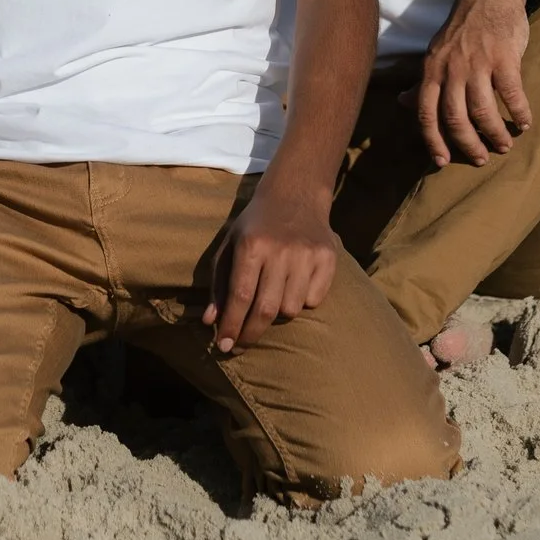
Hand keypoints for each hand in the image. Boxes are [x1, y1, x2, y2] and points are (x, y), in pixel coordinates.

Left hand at [202, 182, 338, 352]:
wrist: (295, 194)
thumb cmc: (255, 225)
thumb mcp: (230, 245)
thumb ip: (219, 284)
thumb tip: (210, 322)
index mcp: (252, 245)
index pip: (240, 296)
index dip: (231, 325)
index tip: (223, 346)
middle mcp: (281, 250)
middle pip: (265, 309)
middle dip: (250, 334)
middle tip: (241, 345)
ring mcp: (307, 255)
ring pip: (291, 309)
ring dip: (277, 313)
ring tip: (271, 299)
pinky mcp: (329, 258)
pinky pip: (314, 300)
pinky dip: (302, 301)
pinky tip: (294, 285)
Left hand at [411, 0, 531, 167]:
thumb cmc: (464, 28)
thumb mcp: (436, 52)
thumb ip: (422, 80)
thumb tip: (401, 103)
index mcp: (431, 69)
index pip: (425, 112)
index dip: (433, 140)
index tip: (442, 162)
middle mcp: (451, 68)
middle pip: (455, 118)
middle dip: (468, 144)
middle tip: (481, 158)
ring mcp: (478, 62)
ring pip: (482, 110)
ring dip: (495, 133)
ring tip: (505, 144)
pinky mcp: (504, 57)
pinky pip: (512, 93)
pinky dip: (519, 112)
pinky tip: (524, 123)